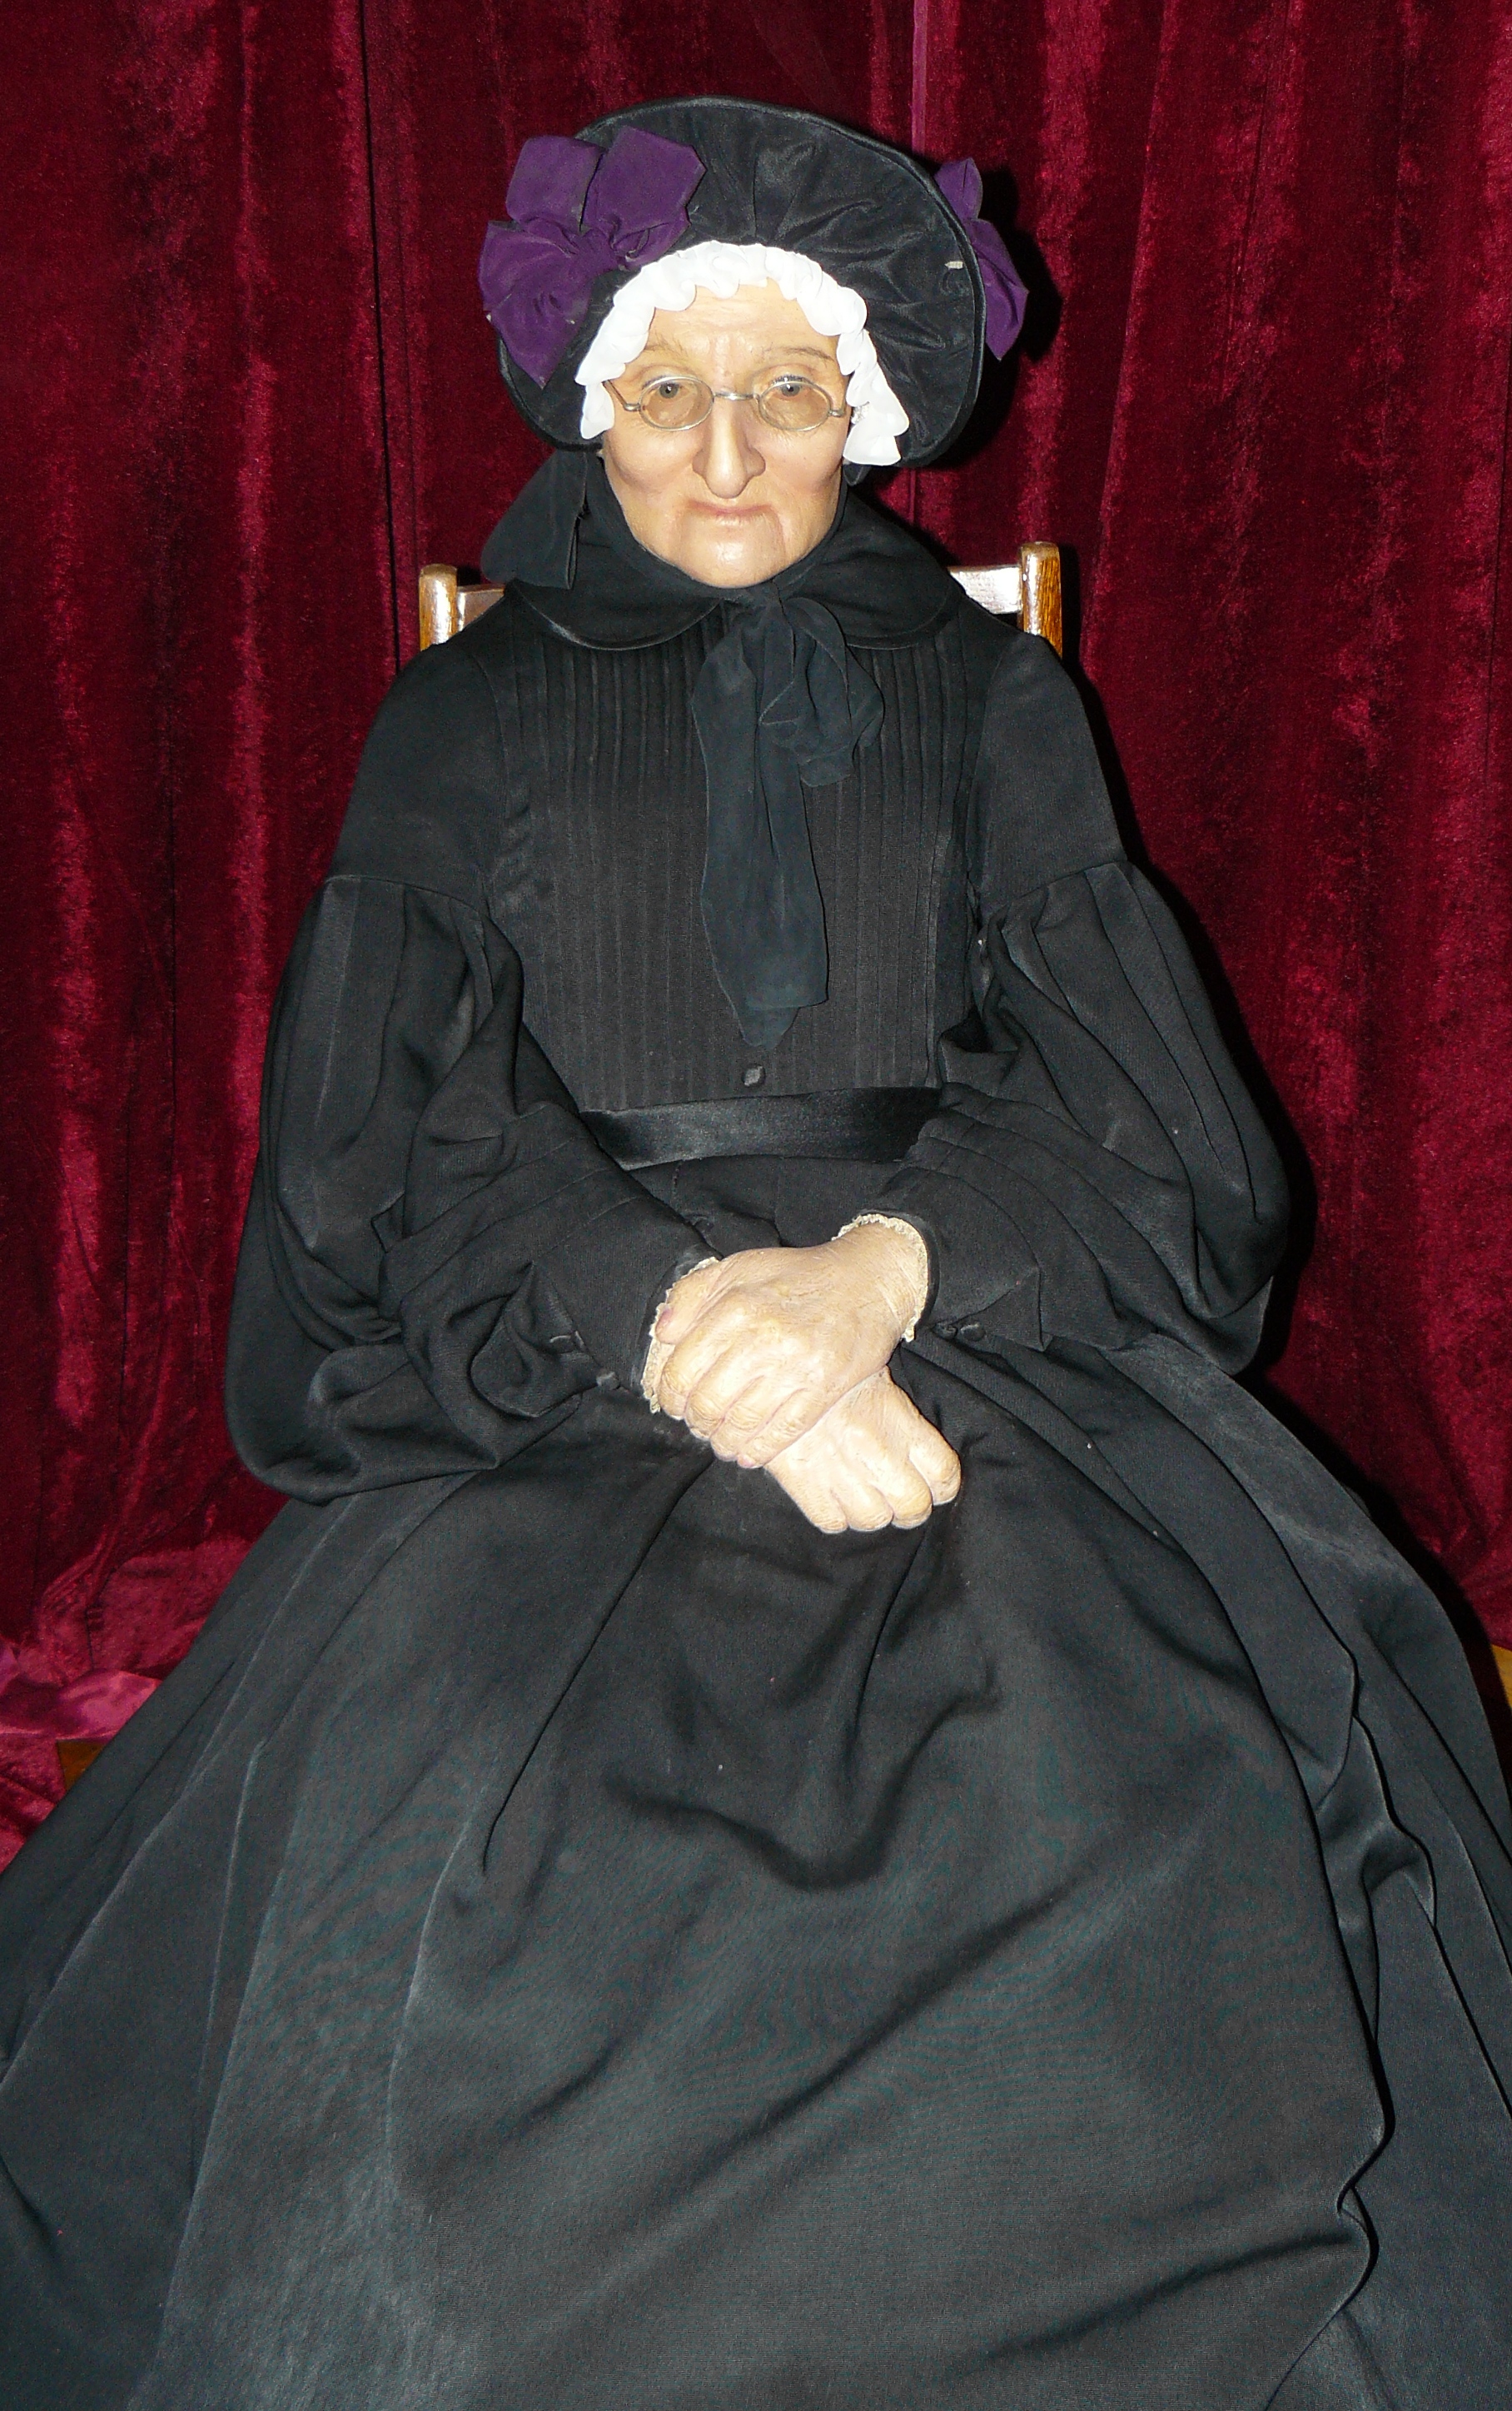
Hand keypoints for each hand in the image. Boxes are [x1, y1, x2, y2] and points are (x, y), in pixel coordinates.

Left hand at [649, 1225, 929, 1466]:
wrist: (868, 1281)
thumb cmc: (797, 1275)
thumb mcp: (738, 1267)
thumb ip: (691, 1294)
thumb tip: (663, 1333)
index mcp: (735, 1309)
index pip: (682, 1372)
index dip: (670, 1396)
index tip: (675, 1402)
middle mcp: (762, 1340)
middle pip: (708, 1404)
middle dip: (697, 1422)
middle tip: (700, 1423)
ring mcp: (796, 1368)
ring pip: (742, 1424)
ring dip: (724, 1442)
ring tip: (722, 1441)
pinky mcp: (824, 1389)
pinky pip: (782, 1433)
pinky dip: (759, 1450)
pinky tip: (749, 1453)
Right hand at [763, 1370, 960, 1532]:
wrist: (780, 1366)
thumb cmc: (833, 1369)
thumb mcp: (880, 1378)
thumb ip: (906, 1419)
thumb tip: (920, 1450)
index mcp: (902, 1425)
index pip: (945, 1475)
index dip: (941, 1487)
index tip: (932, 1486)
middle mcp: (879, 1454)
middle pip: (914, 1507)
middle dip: (909, 1509)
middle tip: (897, 1499)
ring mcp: (843, 1474)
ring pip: (874, 1520)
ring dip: (871, 1513)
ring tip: (862, 1498)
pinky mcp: (806, 1485)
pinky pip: (833, 1523)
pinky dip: (835, 1516)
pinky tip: (832, 1497)